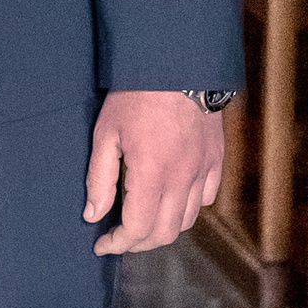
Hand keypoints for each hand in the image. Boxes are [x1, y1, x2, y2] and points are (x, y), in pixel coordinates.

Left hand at [84, 90, 225, 257]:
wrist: (178, 63)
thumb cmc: (136, 95)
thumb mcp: (106, 133)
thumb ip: (100, 178)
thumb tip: (93, 214)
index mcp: (151, 175)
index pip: (137, 230)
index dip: (117, 244)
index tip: (102, 244)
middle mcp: (182, 179)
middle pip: (164, 233)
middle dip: (138, 243)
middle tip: (119, 236)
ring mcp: (202, 170)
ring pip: (186, 220)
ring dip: (162, 229)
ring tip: (142, 220)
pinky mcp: (215, 159)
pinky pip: (205, 198)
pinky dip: (187, 208)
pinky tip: (170, 198)